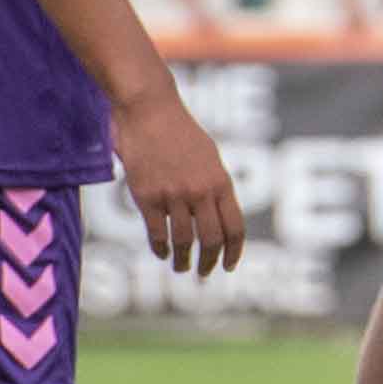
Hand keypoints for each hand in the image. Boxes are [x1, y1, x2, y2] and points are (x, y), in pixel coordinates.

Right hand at [108, 84, 244, 276]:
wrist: (149, 110)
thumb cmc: (180, 132)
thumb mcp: (209, 157)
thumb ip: (216, 186)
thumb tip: (220, 217)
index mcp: (221, 181)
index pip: (235, 227)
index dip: (234, 252)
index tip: (230, 266)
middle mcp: (200, 191)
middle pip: (212, 239)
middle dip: (210, 262)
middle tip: (205, 273)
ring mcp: (174, 195)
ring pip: (183, 240)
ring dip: (182, 260)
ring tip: (181, 267)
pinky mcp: (147, 197)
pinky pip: (157, 233)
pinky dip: (161, 248)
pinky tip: (162, 253)